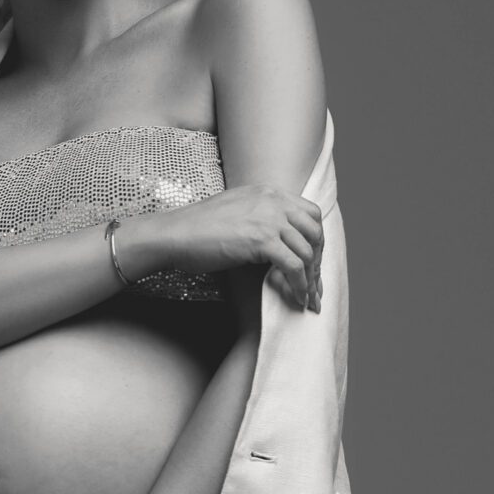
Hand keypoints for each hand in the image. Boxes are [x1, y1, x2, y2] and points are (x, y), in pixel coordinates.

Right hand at [145, 187, 323, 311]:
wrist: (174, 235)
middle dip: (319, 262)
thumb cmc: (197, 230)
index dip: (316, 241)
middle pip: (315, 232)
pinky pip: (294, 266)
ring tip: (308, 300)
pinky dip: (299, 286)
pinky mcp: (262, 240)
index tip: (313, 264)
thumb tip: (277, 242)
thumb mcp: (236, 211)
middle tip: (316, 287)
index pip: (310, 214)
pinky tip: (297, 299)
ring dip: (311, 280)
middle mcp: (273, 201)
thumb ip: (260, 217)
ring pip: (307, 251)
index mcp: (269, 193)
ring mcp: (269, 219)